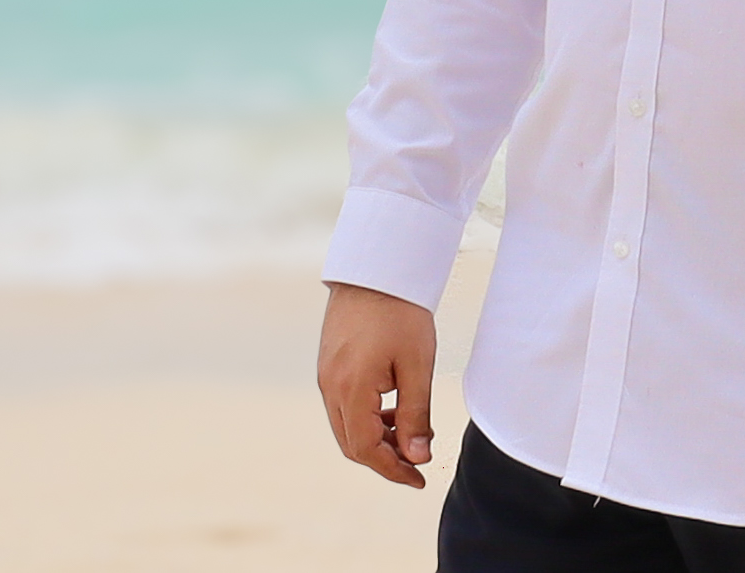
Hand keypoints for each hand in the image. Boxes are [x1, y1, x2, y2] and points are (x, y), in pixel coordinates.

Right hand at [317, 281, 439, 487]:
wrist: (376, 265)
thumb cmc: (401, 310)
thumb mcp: (417, 364)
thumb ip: (416, 415)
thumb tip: (417, 458)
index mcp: (350, 389)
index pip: (366, 451)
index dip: (393, 470)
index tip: (419, 479)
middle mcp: (330, 386)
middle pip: (352, 444)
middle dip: (383, 459)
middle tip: (415, 462)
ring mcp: (326, 375)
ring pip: (346, 426)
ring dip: (374, 438)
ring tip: (408, 432)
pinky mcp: (329, 363)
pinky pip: (343, 405)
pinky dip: (365, 417)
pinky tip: (391, 407)